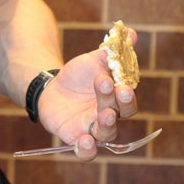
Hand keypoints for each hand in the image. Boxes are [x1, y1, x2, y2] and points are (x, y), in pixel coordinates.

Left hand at [37, 38, 138, 160]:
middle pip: (119, 113)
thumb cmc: (79, 75)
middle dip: (117, 102)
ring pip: (106, 132)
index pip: (127, 98)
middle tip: (112, 88)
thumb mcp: (94, 59)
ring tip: (104, 114)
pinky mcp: (76, 138)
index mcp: (116, 97)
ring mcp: (94, 128)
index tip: (120, 83)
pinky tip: (85, 142)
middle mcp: (110, 115)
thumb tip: (132, 32)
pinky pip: (86, 151)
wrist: (52, 87)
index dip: (126, 92)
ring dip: (107, 124)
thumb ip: (113, 50)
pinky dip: (87, 149)